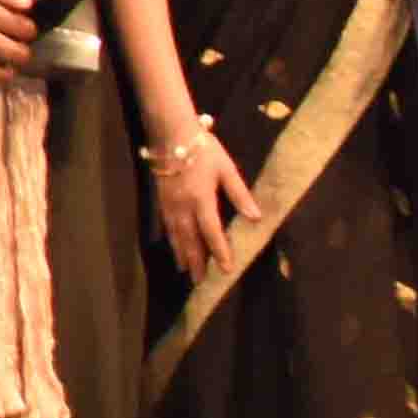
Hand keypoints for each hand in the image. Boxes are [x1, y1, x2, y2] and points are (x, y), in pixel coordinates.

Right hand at [146, 123, 247, 273]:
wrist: (171, 135)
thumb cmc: (204, 150)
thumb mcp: (226, 169)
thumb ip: (239, 194)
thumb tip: (255, 217)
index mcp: (202, 200)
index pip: (212, 232)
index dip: (219, 251)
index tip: (226, 269)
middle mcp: (183, 207)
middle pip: (190, 240)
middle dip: (197, 261)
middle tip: (201, 282)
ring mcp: (170, 205)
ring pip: (176, 236)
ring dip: (182, 255)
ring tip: (186, 271)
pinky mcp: (162, 201)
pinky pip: (168, 227)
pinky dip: (172, 241)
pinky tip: (174, 247)